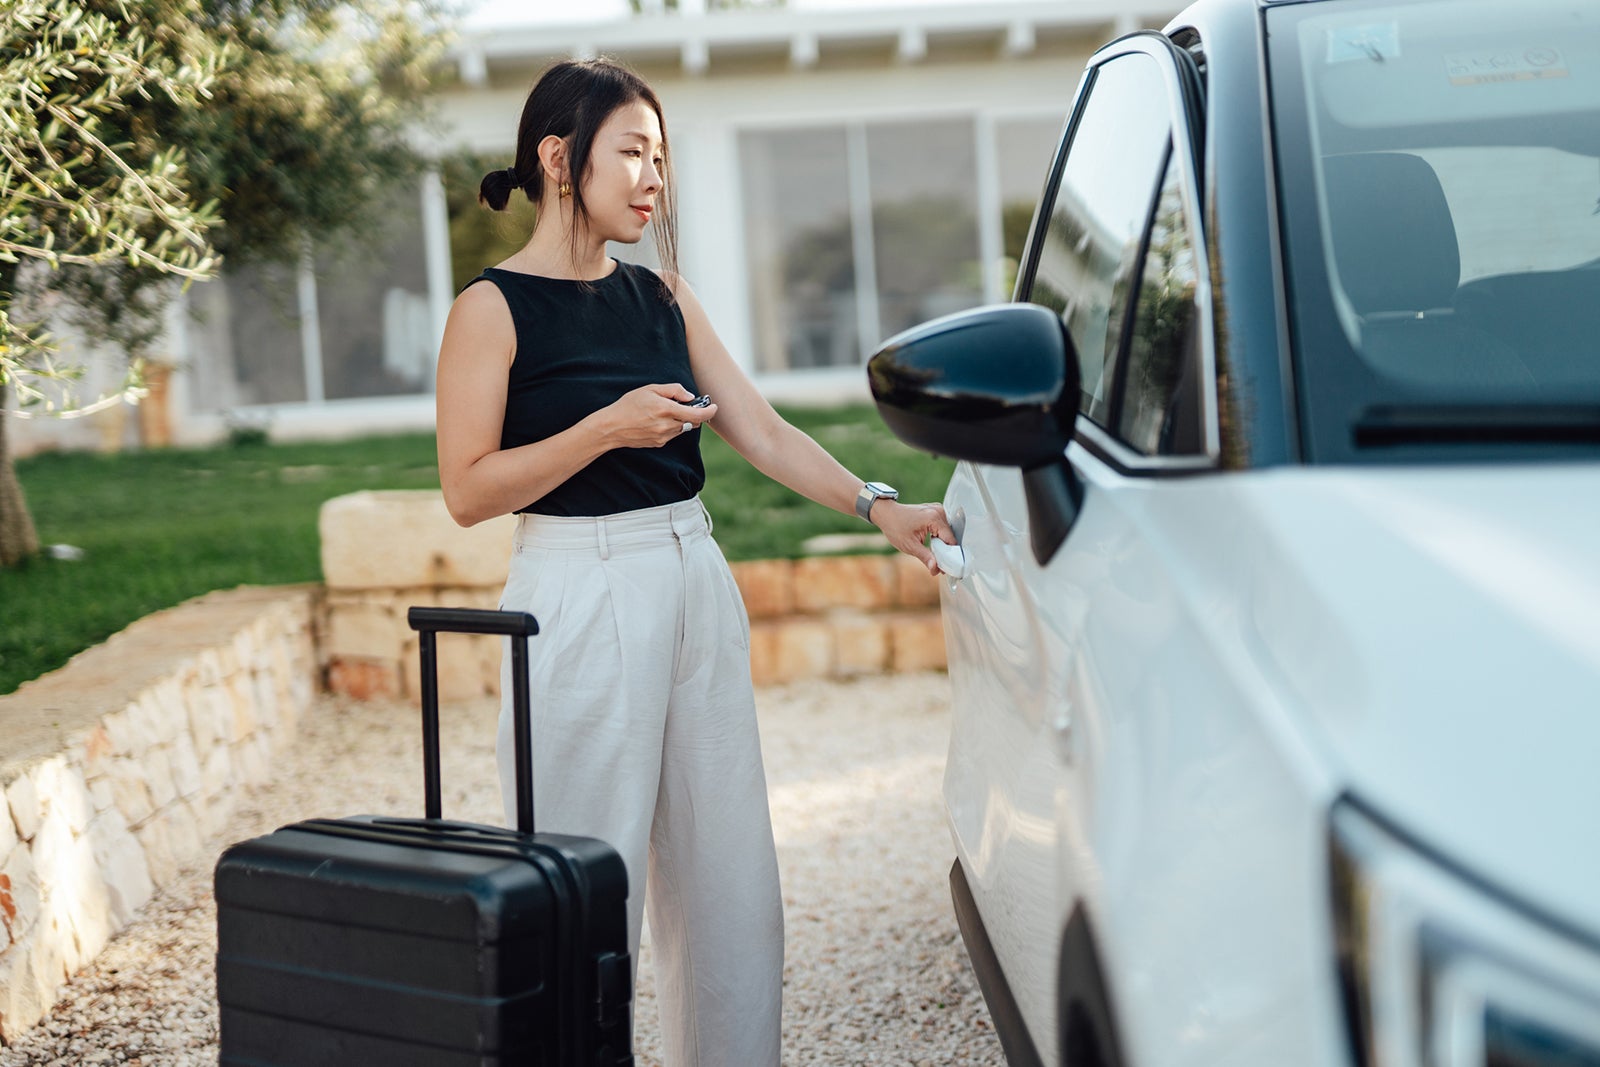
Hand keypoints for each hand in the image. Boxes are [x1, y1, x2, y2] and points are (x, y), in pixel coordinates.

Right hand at [593, 384, 717, 447]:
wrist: (611, 427)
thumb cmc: (629, 405)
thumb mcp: (650, 389)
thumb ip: (673, 390)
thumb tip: (690, 396)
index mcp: (667, 410)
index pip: (697, 414)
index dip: (710, 411)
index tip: (714, 407)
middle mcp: (667, 426)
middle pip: (693, 422)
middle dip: (695, 414)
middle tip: (688, 405)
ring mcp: (663, 437)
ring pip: (683, 429)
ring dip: (682, 420)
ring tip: (666, 412)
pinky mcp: (659, 443)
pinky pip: (672, 435)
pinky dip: (672, 427)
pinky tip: (657, 421)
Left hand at [870, 500, 955, 574]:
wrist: (887, 513)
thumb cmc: (895, 527)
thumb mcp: (910, 546)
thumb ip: (925, 557)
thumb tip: (935, 569)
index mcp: (934, 518)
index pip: (950, 540)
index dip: (949, 556)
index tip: (944, 567)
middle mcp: (939, 511)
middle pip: (950, 536)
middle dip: (945, 551)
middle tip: (937, 564)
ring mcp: (938, 509)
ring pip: (948, 533)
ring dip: (943, 544)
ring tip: (933, 553)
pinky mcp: (936, 511)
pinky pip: (943, 527)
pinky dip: (939, 537)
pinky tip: (932, 543)